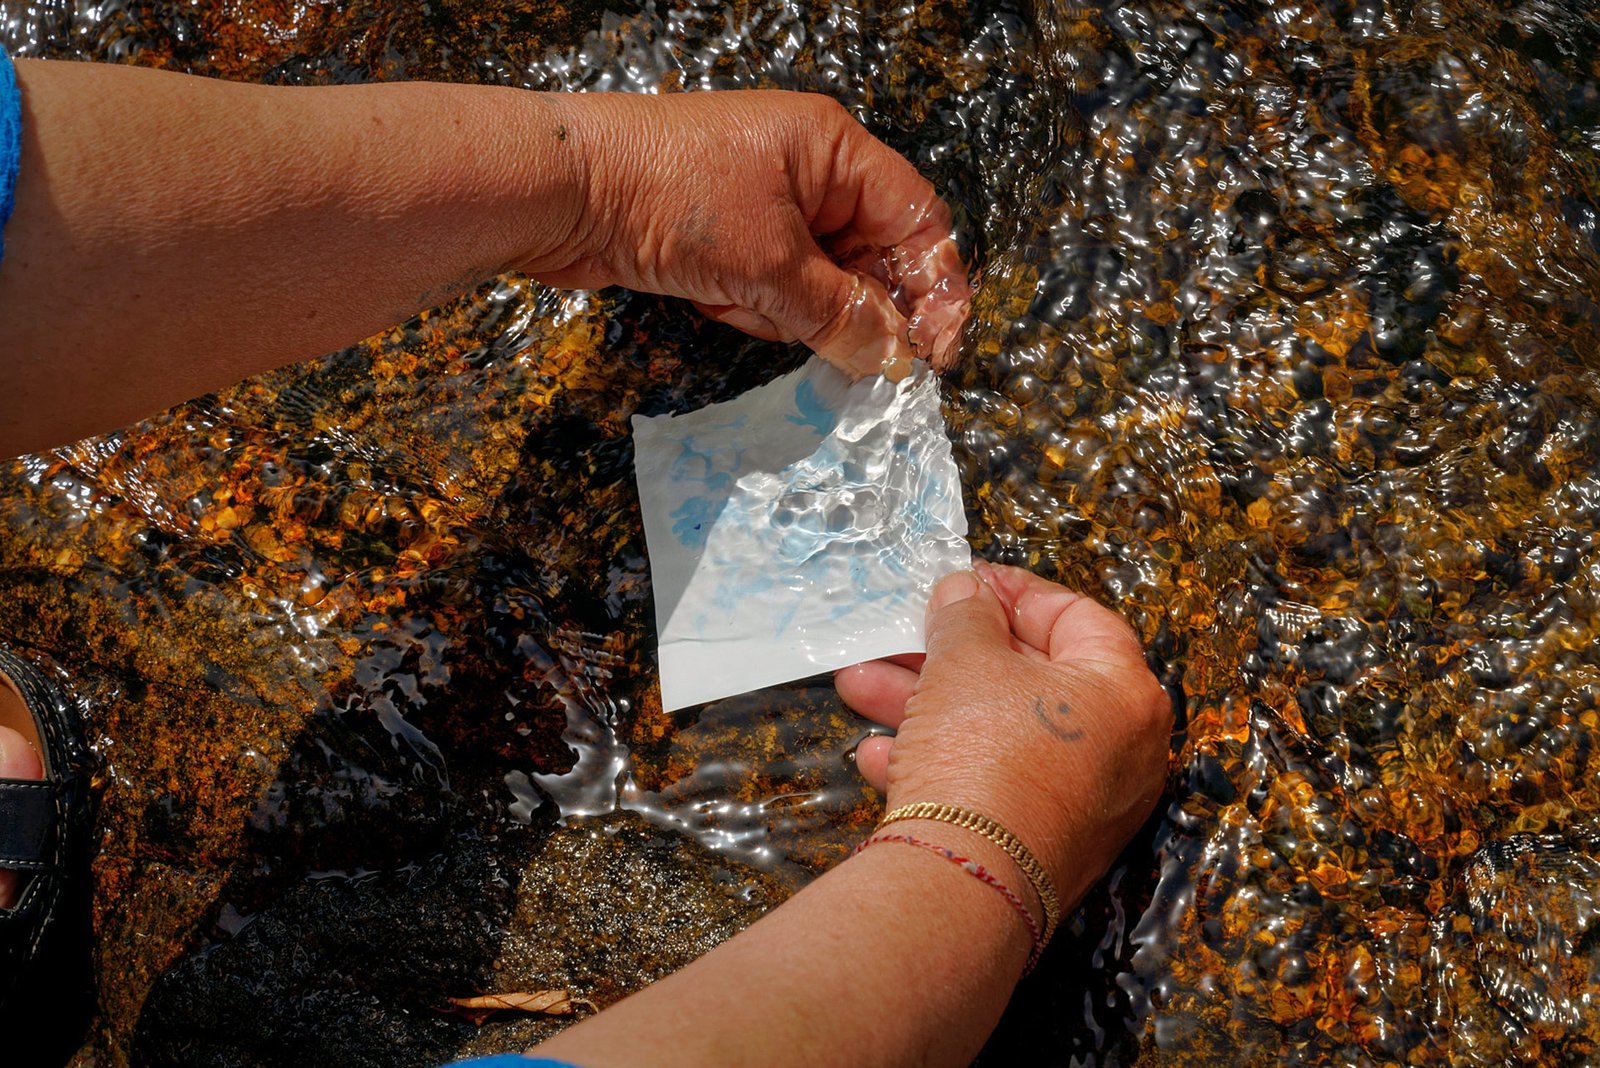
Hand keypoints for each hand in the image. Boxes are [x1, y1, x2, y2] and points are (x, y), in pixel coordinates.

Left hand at [527, 90, 970, 377]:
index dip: (934, 285)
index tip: (934, 350)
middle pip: (869, 260)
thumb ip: (839, 314)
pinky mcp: (728, 242)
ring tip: (732, 292)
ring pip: (817, 287)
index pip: (916, 219)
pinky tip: (706, 293)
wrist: (561, 191)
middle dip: (847, 308)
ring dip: (783, 309)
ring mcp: (766, 209)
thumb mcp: (769, 262)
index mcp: (834, 151)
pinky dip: (747, 305)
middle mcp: (809, 175)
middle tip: (832, 347)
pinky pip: (770, 292)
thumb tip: (894, 358)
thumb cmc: (671, 197)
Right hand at [835, 563, 1171, 902]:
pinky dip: (937, 763)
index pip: (1077, 617)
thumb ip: (966, 615)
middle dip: (950, 654)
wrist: (965, 882)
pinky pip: (990, 786)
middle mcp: (1118, 752)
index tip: (966, 582)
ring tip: (859, 686)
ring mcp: (1080, 805)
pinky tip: (876, 755)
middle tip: (905, 634)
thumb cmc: (983, 755)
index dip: (1014, 592)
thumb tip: (965, 591)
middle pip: (1029, 679)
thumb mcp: (965, 660)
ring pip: (998, 734)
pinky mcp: (1038, 846)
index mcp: (1125, 693)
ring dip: (925, 705)